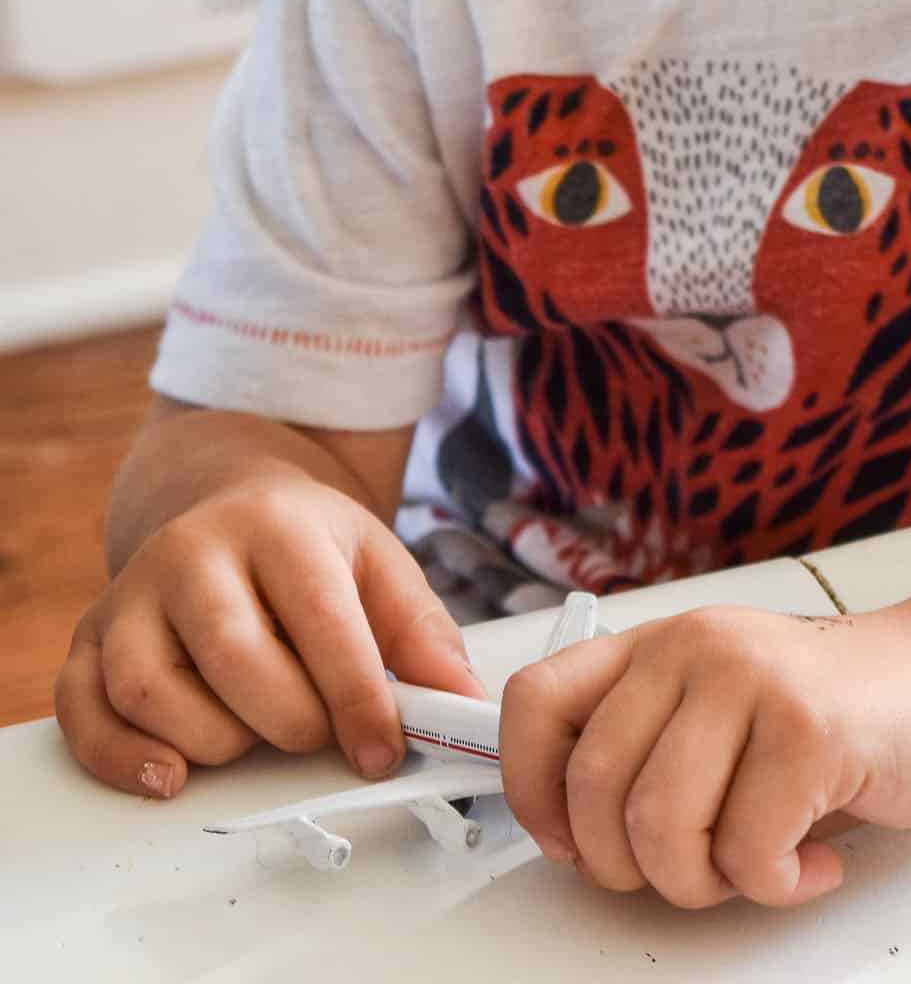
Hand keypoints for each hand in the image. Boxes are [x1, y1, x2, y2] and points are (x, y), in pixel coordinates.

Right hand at [55, 474, 483, 798]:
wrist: (227, 500)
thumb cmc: (309, 547)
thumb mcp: (377, 562)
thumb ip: (423, 633)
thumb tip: (462, 703)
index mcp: (278, 524)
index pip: (320, 620)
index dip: (357, 698)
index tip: (383, 753)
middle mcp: (195, 550)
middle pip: (235, 659)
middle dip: (290, 721)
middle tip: (317, 736)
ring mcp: (134, 592)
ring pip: (152, 690)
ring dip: (213, 741)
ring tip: (253, 733)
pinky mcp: (92, 633)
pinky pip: (84, 709)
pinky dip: (121, 758)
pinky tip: (172, 774)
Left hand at [499, 600, 910, 910]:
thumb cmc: (835, 715)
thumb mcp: (720, 712)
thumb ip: (647, 747)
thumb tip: (563, 830)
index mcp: (659, 645)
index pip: (536, 702)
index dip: (531, 791)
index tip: (568, 844)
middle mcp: (695, 646)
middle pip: (596, 789)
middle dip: (632, 867)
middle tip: (693, 870)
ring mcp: (753, 679)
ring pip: (661, 826)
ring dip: (705, 882)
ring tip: (754, 864)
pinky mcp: (811, 728)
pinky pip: (749, 851)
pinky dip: (778, 885)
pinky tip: (812, 861)